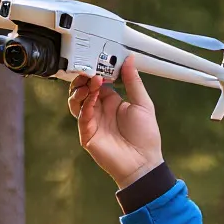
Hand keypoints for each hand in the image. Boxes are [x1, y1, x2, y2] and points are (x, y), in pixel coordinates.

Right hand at [68, 56, 165, 186]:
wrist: (143, 162)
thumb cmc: (145, 137)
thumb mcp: (143, 103)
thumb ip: (133, 82)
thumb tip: (129, 60)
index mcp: (112, 103)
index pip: (98, 83)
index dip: (97, 72)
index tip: (99, 61)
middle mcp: (100, 111)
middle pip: (84, 91)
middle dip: (84, 79)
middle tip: (89, 70)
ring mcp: (92, 123)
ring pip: (77, 102)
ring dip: (81, 90)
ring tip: (91, 82)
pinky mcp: (87, 134)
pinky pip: (82, 116)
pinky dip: (86, 105)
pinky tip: (94, 96)